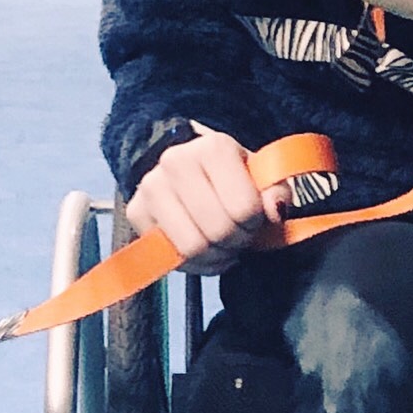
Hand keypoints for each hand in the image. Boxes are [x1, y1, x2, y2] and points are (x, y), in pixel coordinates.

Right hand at [125, 122, 293, 275]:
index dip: (255, 222)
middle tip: (239, 235)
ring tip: (222, 244)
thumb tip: (275, 210)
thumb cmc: (230, 177)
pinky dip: (195, 264)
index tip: (254, 217)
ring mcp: (151, 186)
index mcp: (212, 148)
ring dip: (216, 255)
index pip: (243, 207)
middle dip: (236, 241)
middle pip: (218, 230)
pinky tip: (204, 251)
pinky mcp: (136, 212)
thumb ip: (276, 192)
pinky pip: (172, 257)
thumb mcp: (261, 178)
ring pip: (192, 247)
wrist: (188, 170)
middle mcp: (175, 161)